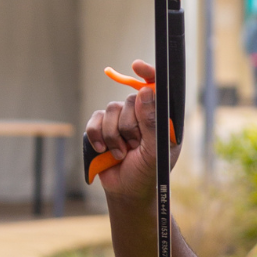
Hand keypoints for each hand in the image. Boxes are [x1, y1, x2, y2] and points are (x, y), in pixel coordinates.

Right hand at [85, 60, 181, 201]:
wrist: (127, 191)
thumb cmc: (149, 172)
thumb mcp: (154, 149)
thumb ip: (151, 122)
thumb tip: (146, 91)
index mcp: (161, 118)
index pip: (157, 89)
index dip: (148, 74)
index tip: (137, 66)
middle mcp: (142, 114)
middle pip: (129, 101)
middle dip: (130, 127)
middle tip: (135, 146)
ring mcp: (121, 120)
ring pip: (110, 110)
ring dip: (114, 136)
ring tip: (123, 153)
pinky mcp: (102, 127)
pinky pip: (94, 120)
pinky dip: (97, 136)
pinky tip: (105, 151)